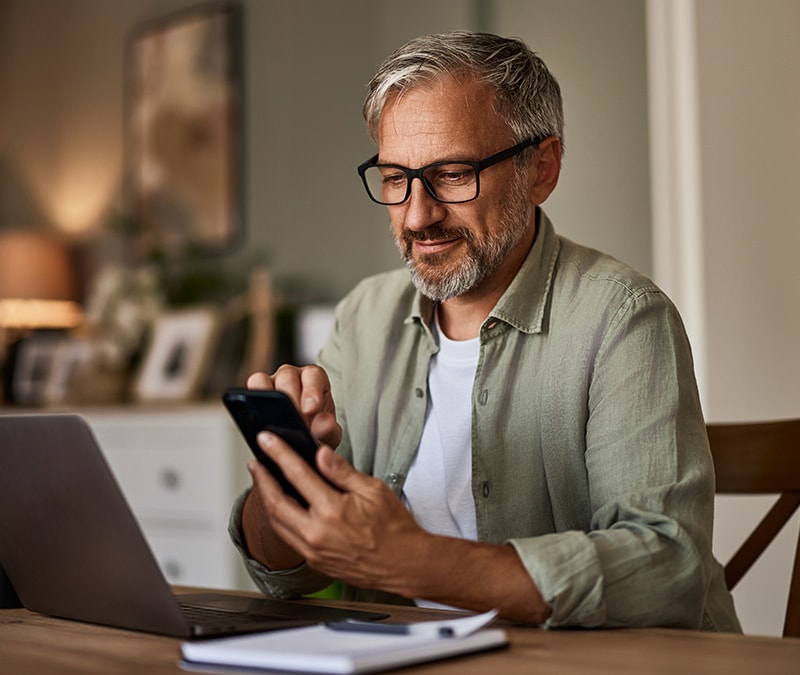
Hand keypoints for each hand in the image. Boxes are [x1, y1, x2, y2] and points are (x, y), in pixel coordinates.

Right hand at [247, 364, 341, 448]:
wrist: (305, 440)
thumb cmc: (318, 430)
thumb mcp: (328, 434)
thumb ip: (328, 429)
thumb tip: (324, 424)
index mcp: (314, 378)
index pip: (313, 376)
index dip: (311, 391)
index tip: (311, 410)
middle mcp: (293, 375)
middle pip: (287, 376)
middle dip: (290, 399)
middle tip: (294, 422)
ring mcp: (272, 382)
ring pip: (263, 380)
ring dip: (268, 399)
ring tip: (275, 424)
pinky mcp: (256, 393)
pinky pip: (249, 391)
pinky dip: (252, 403)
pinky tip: (260, 423)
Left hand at [251, 432, 551, 622]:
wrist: (405, 565)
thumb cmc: (394, 528)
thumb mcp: (373, 490)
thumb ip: (342, 472)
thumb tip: (320, 453)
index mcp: (332, 511)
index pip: (297, 474)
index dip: (279, 453)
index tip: (267, 439)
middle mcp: (317, 534)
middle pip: (276, 502)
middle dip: (262, 479)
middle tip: (256, 461)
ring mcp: (313, 551)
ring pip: (278, 523)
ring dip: (267, 499)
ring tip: (263, 481)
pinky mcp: (315, 562)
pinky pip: (288, 537)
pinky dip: (279, 519)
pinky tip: (281, 506)